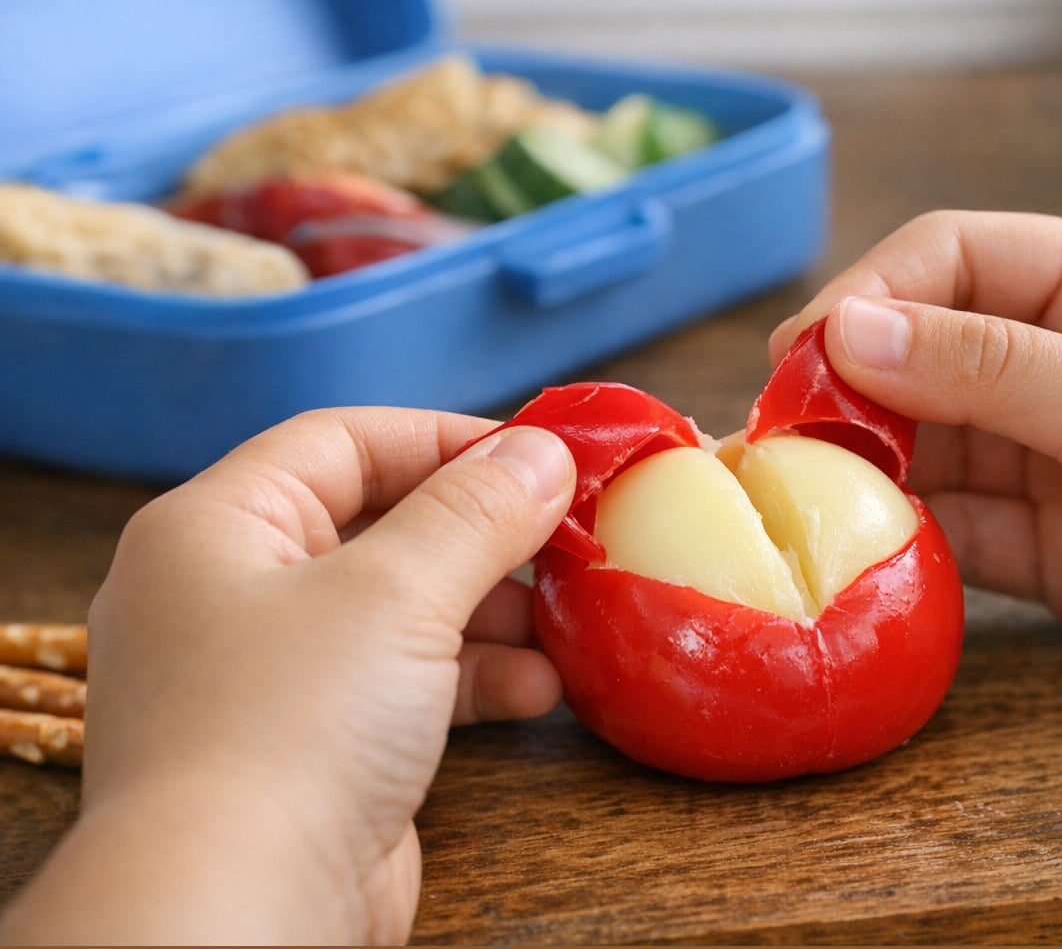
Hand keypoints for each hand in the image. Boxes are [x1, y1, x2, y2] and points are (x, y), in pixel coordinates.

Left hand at [0, 407, 574, 943]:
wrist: (236, 912)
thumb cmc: (287, 730)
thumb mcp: (395, 592)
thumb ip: (476, 511)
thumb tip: (543, 451)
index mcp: (217, 527)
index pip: (341, 441)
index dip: (446, 439)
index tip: (538, 456)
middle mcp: (230, 592)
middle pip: (378, 524)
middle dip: (480, 534)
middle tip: (566, 537)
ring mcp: (269, 676)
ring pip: (400, 609)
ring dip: (490, 612)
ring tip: (562, 620)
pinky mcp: (310, 748)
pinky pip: (403, 684)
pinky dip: (472, 680)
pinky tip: (537, 691)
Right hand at [772, 211, 1061, 769]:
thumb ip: (991, 367)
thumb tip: (847, 327)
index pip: (953, 260)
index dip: (870, 295)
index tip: (803, 356)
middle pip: (926, 356)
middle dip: (850, 390)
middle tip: (778, 439)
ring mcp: (1061, 463)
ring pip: (931, 449)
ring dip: (866, 469)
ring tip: (798, 499)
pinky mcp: (1059, 554)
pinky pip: (961, 535)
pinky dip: (911, 539)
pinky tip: (866, 549)